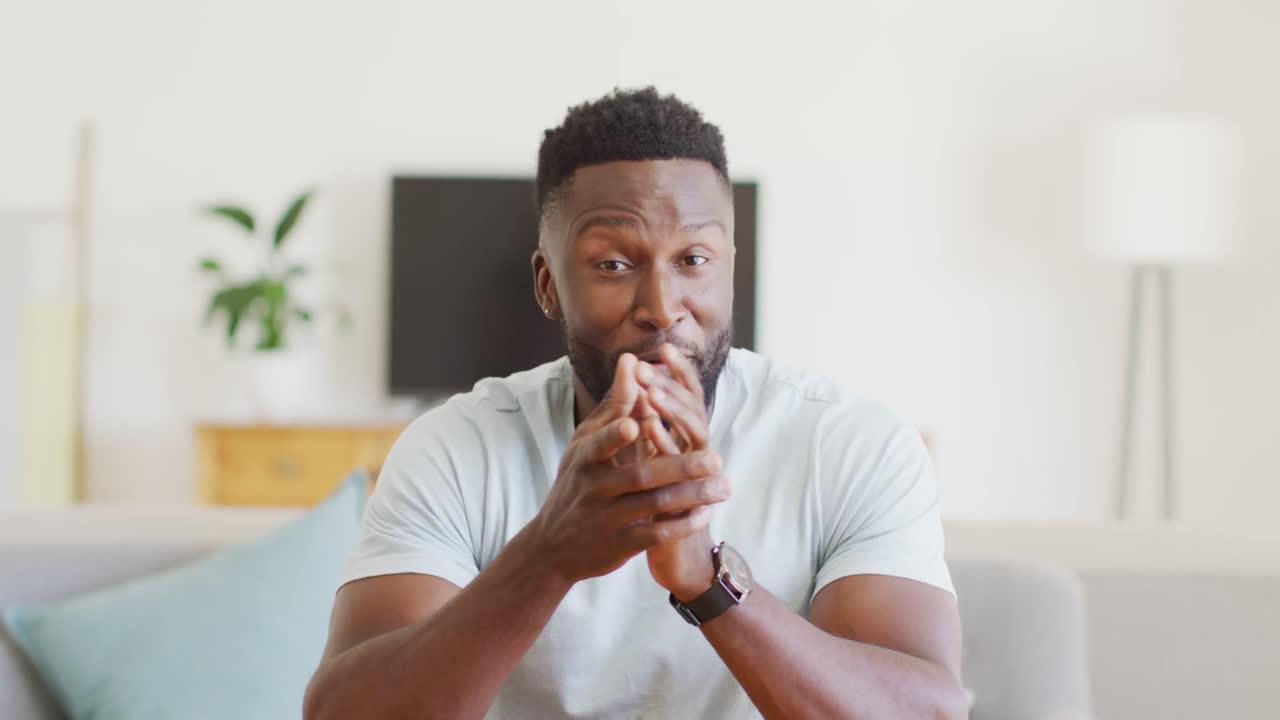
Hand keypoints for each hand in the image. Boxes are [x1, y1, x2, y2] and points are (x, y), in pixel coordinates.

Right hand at [530, 353, 728, 584]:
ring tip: (724, 486)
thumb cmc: (577, 483)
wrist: (551, 547)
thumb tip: (631, 361)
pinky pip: (655, 534)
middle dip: (679, 467)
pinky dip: (682, 524)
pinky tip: (706, 514)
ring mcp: (606, 518)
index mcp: (584, 458)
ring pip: (653, 505)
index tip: (638, 422)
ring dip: (692, 496)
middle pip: (640, 476)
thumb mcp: (584, 445)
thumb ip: (613, 406)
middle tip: (716, 460)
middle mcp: (593, 488)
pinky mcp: (619, 545)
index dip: (617, 433)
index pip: (601, 443)